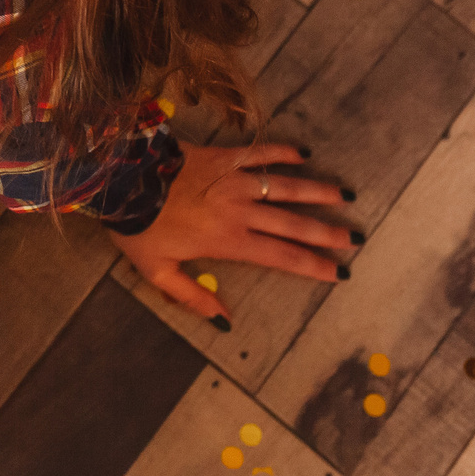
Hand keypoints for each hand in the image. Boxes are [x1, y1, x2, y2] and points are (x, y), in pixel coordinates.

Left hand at [109, 141, 357, 325]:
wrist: (119, 178)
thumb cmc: (136, 226)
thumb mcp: (158, 272)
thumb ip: (193, 297)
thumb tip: (224, 323)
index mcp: (228, 241)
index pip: (281, 256)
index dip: (313, 265)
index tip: (339, 272)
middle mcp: (239, 210)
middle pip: (293, 223)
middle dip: (327, 232)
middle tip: (355, 238)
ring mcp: (233, 179)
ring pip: (285, 186)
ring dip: (317, 191)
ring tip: (345, 196)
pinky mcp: (222, 156)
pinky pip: (259, 153)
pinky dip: (282, 152)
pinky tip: (303, 153)